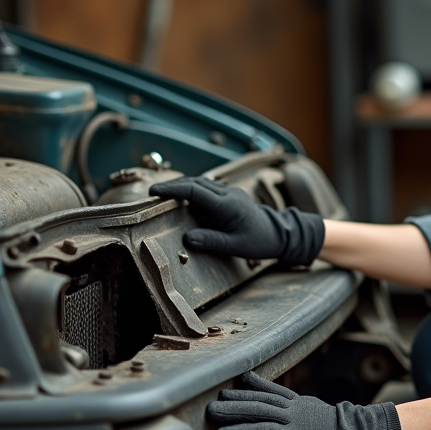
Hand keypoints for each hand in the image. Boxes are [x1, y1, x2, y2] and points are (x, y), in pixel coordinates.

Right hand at [149, 176, 323, 264]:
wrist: (279, 233)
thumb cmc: (259, 241)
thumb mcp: (236, 246)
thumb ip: (212, 241)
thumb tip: (187, 239)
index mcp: (228, 205)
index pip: (196, 191)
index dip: (174, 190)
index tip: (155, 191)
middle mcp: (228, 194)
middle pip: (195, 183)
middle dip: (173, 186)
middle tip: (152, 192)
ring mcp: (229, 192)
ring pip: (201, 183)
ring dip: (181, 186)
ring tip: (161, 193)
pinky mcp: (228, 195)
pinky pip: (206, 189)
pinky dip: (191, 190)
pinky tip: (181, 198)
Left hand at [207, 371, 402, 429]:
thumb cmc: (326, 420)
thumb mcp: (301, 401)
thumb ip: (274, 391)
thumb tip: (247, 377)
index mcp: (293, 404)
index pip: (264, 396)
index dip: (242, 395)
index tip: (221, 394)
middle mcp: (294, 416)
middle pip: (261, 410)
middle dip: (235, 410)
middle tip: (211, 411)